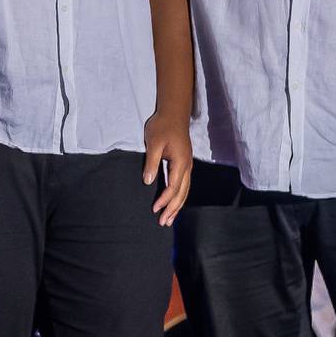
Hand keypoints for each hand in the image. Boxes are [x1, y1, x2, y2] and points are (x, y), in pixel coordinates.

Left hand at [141, 110, 192, 226]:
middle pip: (182, 193)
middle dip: (173, 209)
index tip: (155, 209)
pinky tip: (174, 204)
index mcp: (181, 162)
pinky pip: (184, 185)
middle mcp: (187, 166)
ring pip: (185, 191)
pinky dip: (179, 197)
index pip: (173, 187)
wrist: (173, 113)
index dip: (164, 200)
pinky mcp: (184, 164)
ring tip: (169, 220)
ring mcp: (187, 166)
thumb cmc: (162, 126)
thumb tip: (148, 181)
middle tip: (163, 223)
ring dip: (177, 206)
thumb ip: (151, 163)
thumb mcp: (153, 143)